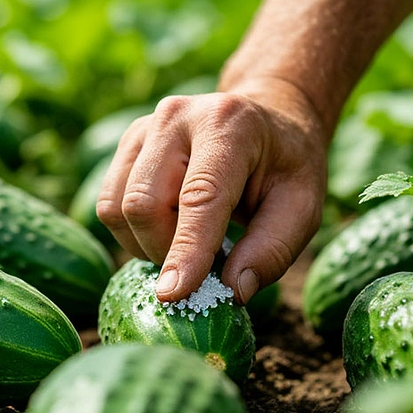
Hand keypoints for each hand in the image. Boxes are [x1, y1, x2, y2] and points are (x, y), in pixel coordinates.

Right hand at [95, 76, 327, 304]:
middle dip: (166, 251)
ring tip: (189, 241)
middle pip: (144, 203)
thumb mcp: (303, 207)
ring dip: (147, 244)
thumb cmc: (286, 167)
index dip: (186, 249)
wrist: (267, 118)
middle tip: (203, 265)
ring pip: (118, 208)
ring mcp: (145, 127)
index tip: (173, 295)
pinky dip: (134, 233)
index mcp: (229, 125)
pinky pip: (108, 204)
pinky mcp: (128, 144)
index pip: (199, 196)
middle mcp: (177, 117)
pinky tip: (169, 227)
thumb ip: (272, 249)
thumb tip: (231, 291)